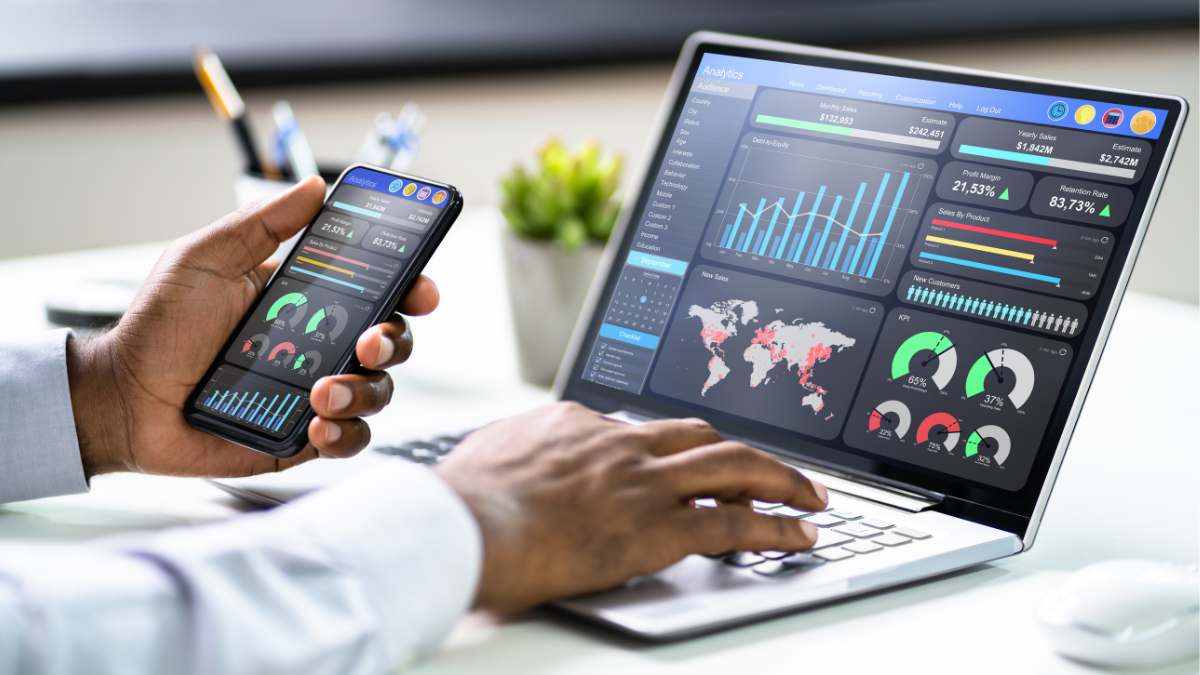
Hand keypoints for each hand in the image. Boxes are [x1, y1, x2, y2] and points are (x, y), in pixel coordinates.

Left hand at [67, 177, 438, 477]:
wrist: (123, 398)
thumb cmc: (158, 327)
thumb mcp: (206, 258)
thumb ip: (262, 223)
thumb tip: (315, 188)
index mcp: (310, 300)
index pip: (379, 290)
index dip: (411, 287)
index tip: (421, 288)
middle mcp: (322, 345)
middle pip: (392, 340)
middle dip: (394, 340)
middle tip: (367, 342)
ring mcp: (316, 392)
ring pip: (378, 392)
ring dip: (363, 390)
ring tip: (321, 393)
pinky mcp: (302, 436)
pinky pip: (349, 438)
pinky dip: (344, 433)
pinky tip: (317, 424)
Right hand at [435, 402, 828, 612]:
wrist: (465, 526)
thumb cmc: (462, 502)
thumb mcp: (488, 454)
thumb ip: (519, 450)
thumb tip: (518, 458)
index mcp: (579, 425)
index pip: (643, 432)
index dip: (671, 454)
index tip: (687, 467)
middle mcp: (620, 444)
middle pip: (701, 435)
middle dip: (743, 451)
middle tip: (773, 469)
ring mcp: (643, 483)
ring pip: (733, 467)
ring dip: (779, 478)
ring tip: (810, 493)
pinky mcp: (657, 527)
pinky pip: (733, 524)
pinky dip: (775, 527)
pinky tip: (799, 534)